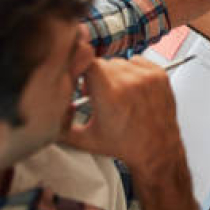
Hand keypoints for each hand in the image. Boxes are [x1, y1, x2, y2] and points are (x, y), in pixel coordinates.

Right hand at [61, 57, 184, 177]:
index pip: (89, 62)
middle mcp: (129, 82)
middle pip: (103, 63)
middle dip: (97, 77)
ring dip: (115, 74)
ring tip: (117, 93)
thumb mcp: (84, 139)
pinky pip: (138, 61)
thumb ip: (61, 124)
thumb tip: (50, 108)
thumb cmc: (123, 145)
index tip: (81, 78)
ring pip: (121, 62)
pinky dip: (132, 71)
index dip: (82, 69)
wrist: (156, 149)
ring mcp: (147, 77)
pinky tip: (131, 88)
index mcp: (109, 95)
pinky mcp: (160, 75)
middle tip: (99, 94)